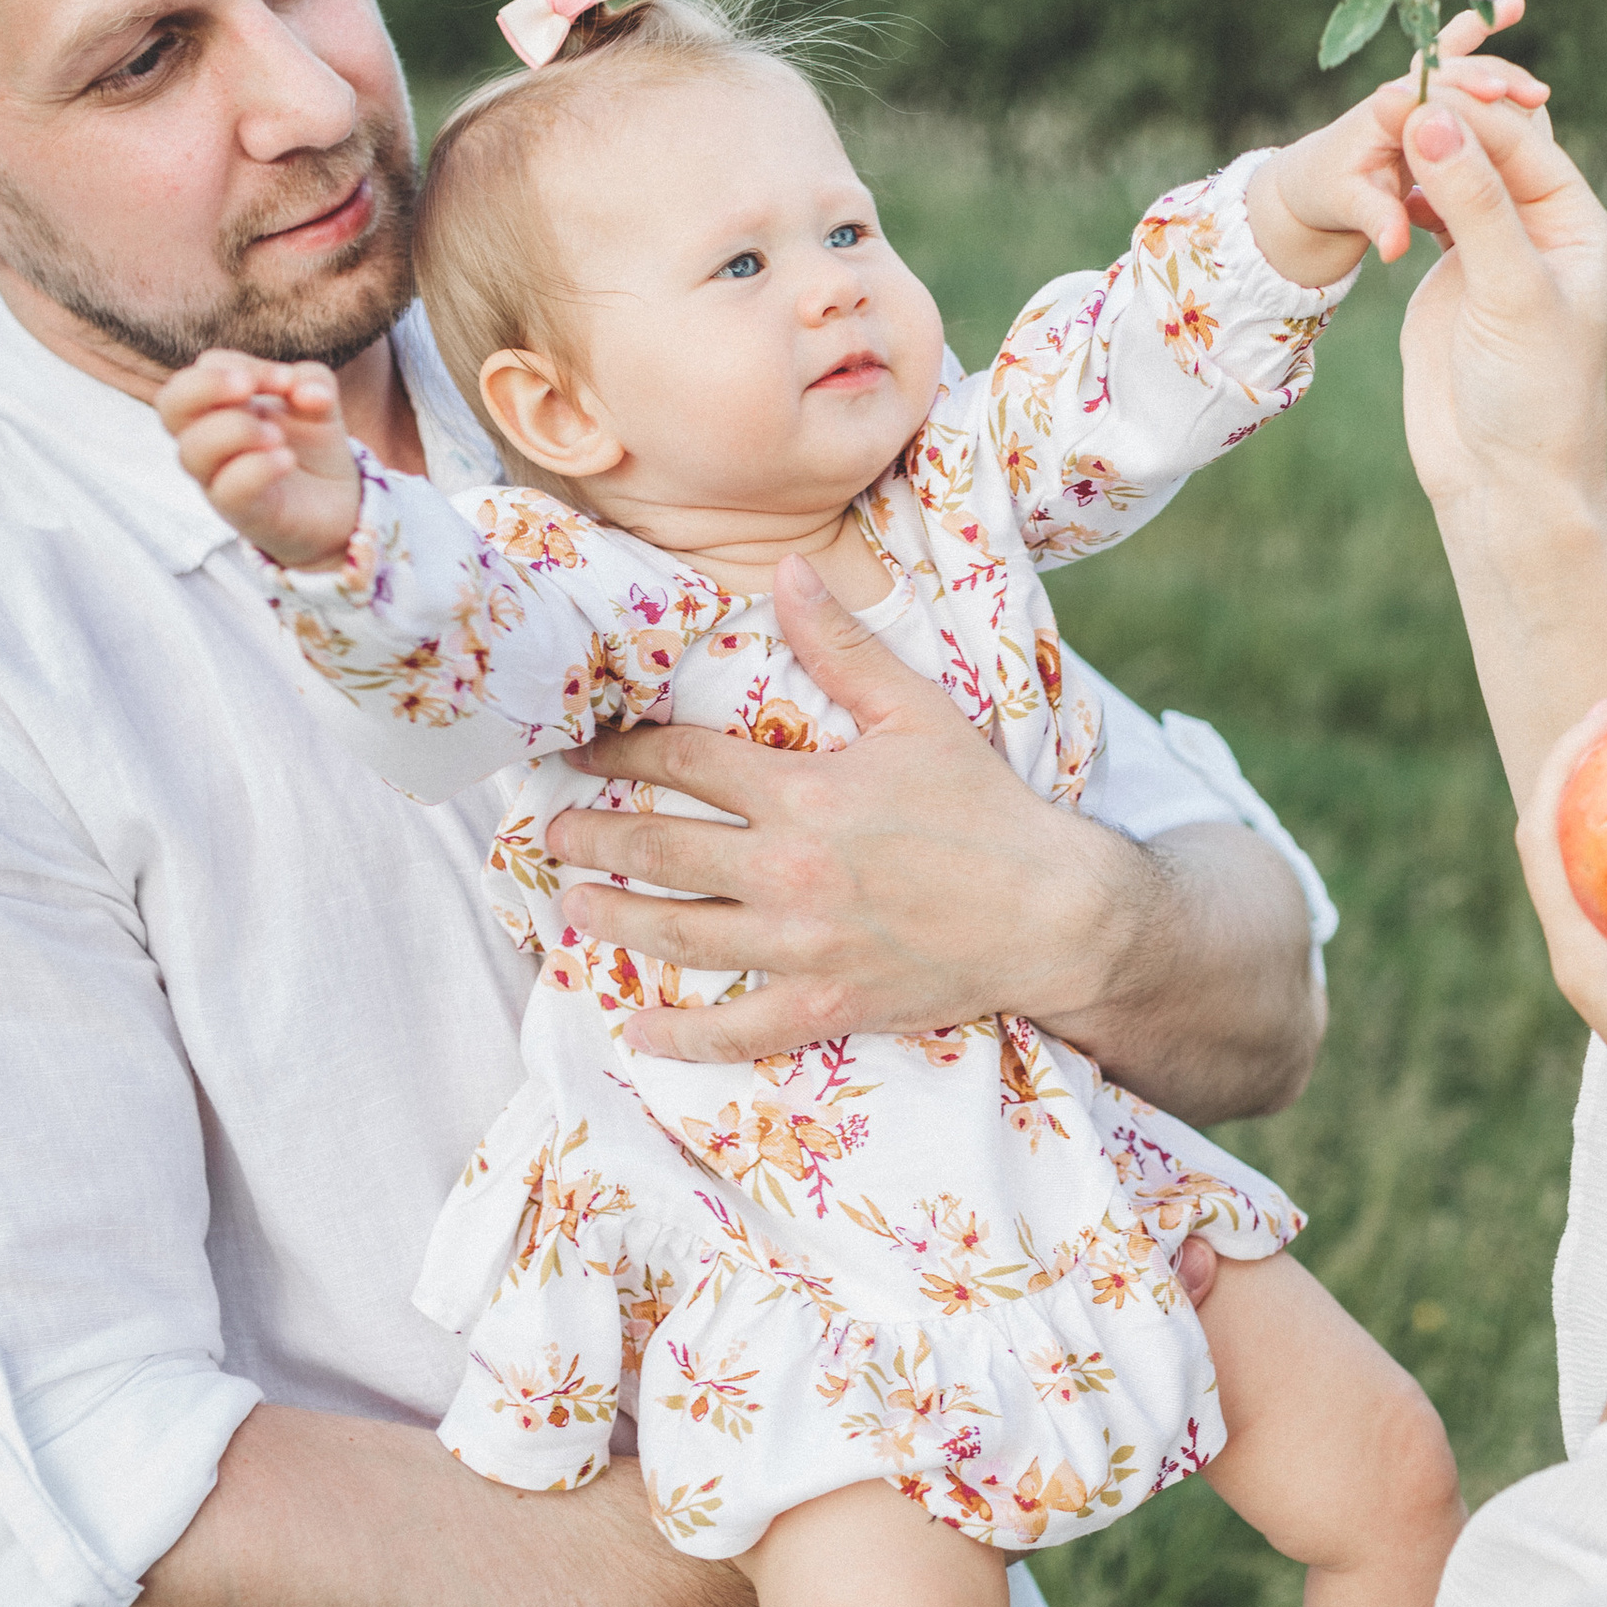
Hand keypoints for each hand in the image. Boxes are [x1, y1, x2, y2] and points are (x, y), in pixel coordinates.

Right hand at [160, 352, 362, 568]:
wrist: (333, 505)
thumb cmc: (311, 447)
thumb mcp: (319, 402)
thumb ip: (315, 381)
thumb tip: (308, 393)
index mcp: (221, 402)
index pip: (209, 368)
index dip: (245, 366)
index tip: (286, 382)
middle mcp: (209, 437)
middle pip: (170, 404)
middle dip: (206, 386)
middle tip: (248, 389)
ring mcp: (219, 476)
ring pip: (192, 449)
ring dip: (237, 430)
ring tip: (277, 438)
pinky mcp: (241, 511)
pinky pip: (228, 489)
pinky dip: (258, 468)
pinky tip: (286, 459)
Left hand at [546, 554, 1146, 1062]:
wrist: (1053, 912)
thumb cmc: (987, 808)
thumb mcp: (918, 714)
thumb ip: (843, 648)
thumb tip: (789, 572)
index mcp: (804, 791)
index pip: (685, 761)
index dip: (623, 752)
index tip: (583, 752)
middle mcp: (788, 869)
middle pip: (661, 847)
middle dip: (596, 836)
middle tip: (553, 832)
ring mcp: (801, 943)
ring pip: (678, 933)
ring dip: (613, 919)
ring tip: (571, 904)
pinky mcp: (825, 1002)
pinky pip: (736, 1028)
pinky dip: (679, 1035)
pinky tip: (633, 1029)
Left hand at [1245, 5, 1547, 286]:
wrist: (1314, 180)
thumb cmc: (1329, 194)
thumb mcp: (1349, 209)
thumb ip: (1376, 221)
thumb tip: (1394, 246)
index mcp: (1380, 116)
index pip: (1427, 95)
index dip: (1464, 94)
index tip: (1498, 100)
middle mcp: (1398, 93)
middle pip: (1451, 73)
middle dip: (1491, 80)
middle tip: (1534, 97)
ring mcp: (1414, 89)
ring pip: (1462, 65)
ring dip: (1500, 71)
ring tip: (1538, 95)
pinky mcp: (1428, 95)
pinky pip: (1461, 63)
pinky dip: (1485, 38)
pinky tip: (1517, 6)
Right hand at [1395, 85, 1606, 517]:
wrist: (1503, 481)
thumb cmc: (1532, 395)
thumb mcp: (1510, 293)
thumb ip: (1474, 205)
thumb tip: (1433, 119)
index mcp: (1571, 218)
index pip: (1517, 140)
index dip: (1466, 111)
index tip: (1410, 90)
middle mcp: (1535, 224)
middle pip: (1487, 145)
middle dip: (1439, 119)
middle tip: (1380, 99)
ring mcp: (1489, 248)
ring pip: (1453, 172)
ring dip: (1416, 149)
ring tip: (1368, 129)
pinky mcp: (1450, 275)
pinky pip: (1426, 208)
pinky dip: (1401, 187)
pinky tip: (1373, 178)